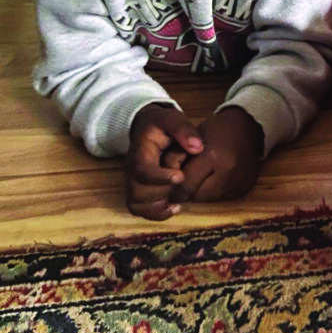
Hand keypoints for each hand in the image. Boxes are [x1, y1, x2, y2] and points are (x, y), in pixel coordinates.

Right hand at [126, 103, 203, 220]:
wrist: (147, 127)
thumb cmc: (162, 123)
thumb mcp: (173, 119)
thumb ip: (184, 130)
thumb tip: (197, 148)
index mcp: (141, 151)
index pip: (143, 170)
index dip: (160, 177)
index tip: (180, 176)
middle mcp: (132, 170)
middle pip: (138, 191)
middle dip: (162, 191)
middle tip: (181, 183)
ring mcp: (134, 181)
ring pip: (136, 204)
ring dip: (158, 206)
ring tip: (178, 201)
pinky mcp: (138, 189)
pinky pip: (139, 209)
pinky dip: (155, 213)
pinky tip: (174, 207)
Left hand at [169, 107, 263, 203]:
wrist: (248, 126)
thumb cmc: (217, 130)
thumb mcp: (194, 138)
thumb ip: (179, 159)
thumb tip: (165, 183)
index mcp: (211, 156)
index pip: (185, 185)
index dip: (175, 188)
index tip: (172, 185)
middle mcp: (227, 171)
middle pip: (197, 196)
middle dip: (189, 191)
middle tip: (187, 182)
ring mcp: (238, 180)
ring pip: (210, 199)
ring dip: (203, 192)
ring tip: (203, 177)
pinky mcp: (245, 187)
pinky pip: (224, 197)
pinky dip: (218, 191)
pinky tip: (218, 178)